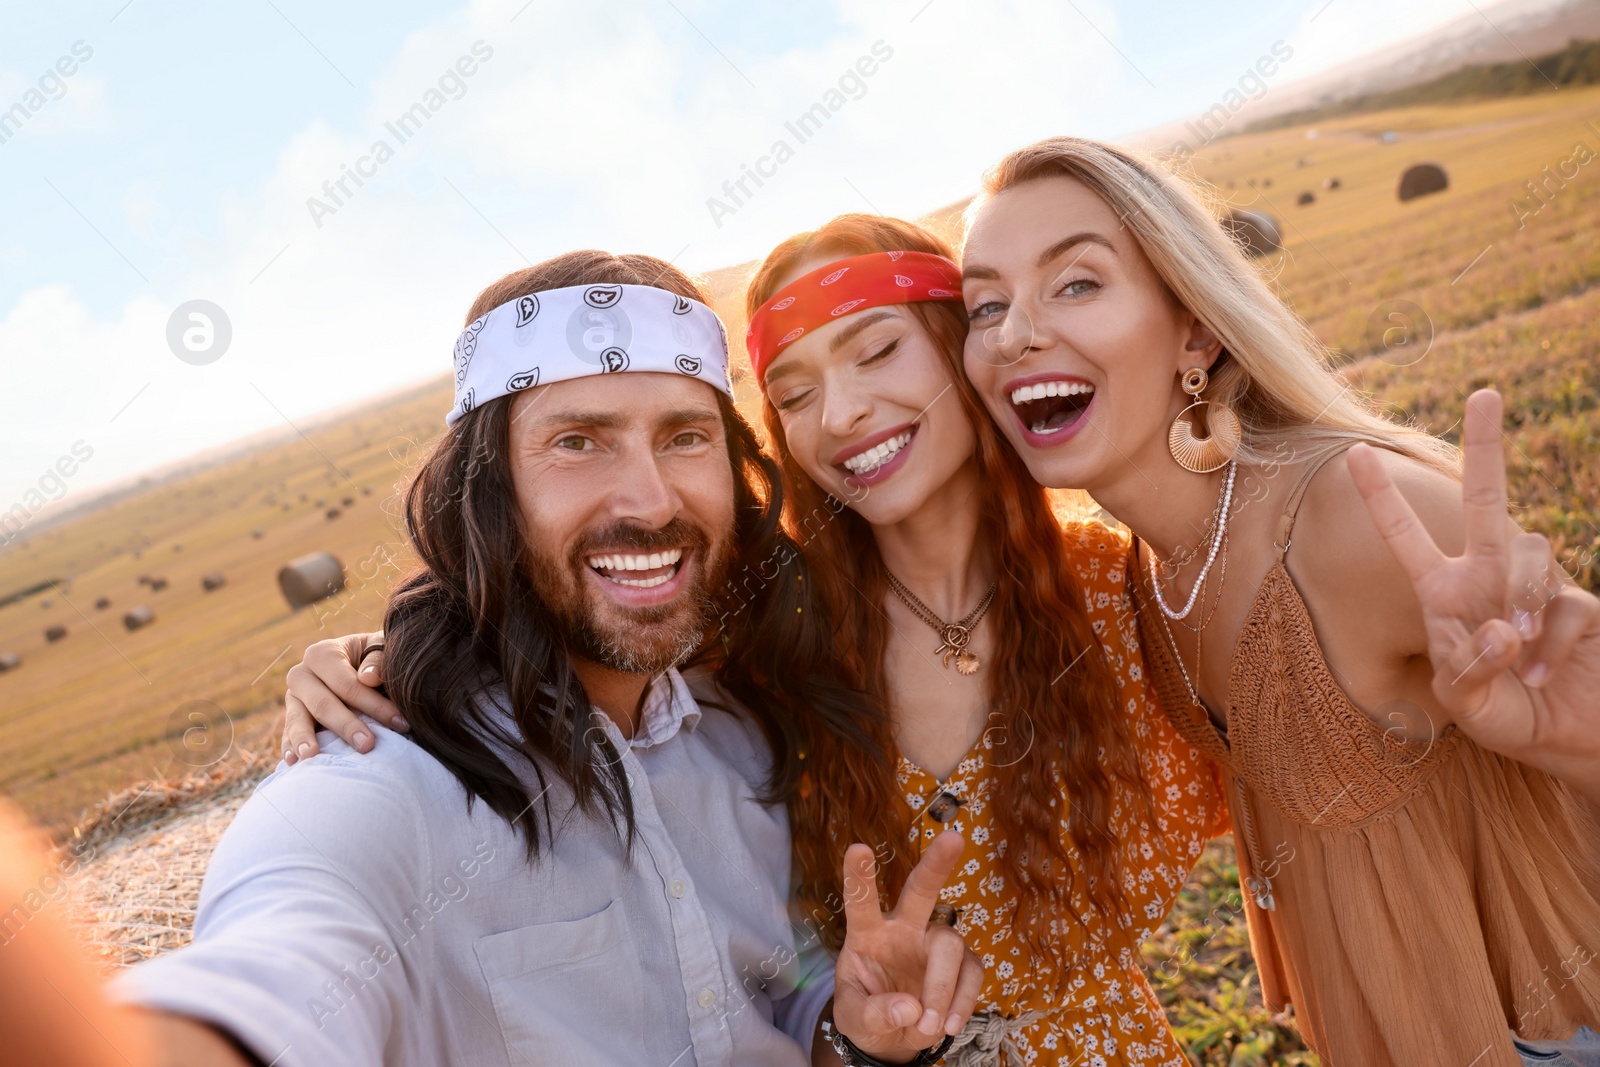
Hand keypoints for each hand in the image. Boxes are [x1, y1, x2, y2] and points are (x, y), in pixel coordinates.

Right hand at [281, 631, 405, 762]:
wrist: (359, 666)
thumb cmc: (374, 659)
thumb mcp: (380, 650)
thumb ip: (377, 659)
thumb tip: (368, 678)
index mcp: (322, 654)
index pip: (346, 683)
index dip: (372, 704)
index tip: (399, 722)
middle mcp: (302, 674)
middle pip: (322, 703)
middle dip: (346, 726)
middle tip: (367, 745)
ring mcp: (293, 698)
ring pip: (297, 719)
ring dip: (305, 739)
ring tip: (312, 756)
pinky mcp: (291, 718)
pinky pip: (287, 734)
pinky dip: (289, 747)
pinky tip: (292, 762)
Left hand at [830, 831, 982, 1060]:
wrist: (893, 1037)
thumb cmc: (866, 1014)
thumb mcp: (853, 1019)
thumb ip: (873, 1013)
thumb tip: (910, 1008)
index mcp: (867, 933)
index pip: (861, 901)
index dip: (859, 876)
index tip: (858, 848)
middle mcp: (903, 928)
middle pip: (921, 891)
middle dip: (936, 865)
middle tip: (954, 838)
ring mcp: (933, 943)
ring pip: (949, 946)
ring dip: (941, 988)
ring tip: (928, 1026)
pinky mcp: (962, 963)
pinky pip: (971, 974)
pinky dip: (961, 1003)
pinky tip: (948, 1026)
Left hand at [1349, 390, 1599, 797]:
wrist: (1572, 742)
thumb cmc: (1506, 721)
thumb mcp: (1465, 703)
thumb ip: (1470, 667)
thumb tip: (1500, 627)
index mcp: (1443, 593)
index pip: (1405, 536)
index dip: (1382, 497)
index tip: (1352, 452)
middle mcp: (1488, 577)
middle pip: (1487, 498)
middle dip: (1486, 445)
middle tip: (1484, 393)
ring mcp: (1537, 586)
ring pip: (1527, 551)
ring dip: (1519, 598)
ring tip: (1514, 653)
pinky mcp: (1582, 605)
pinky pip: (1565, 606)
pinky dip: (1549, 645)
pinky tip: (1539, 675)